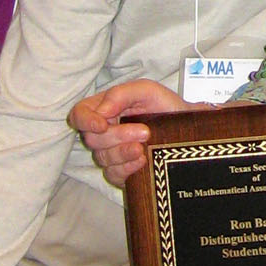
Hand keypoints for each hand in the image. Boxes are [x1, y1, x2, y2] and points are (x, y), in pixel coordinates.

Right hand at [68, 79, 188, 185]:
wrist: (187, 128)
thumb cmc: (164, 106)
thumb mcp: (146, 90)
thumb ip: (121, 94)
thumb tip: (101, 112)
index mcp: (104, 109)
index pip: (79, 114)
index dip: (85, 121)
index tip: (103, 125)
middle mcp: (103, 131)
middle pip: (91, 139)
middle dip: (118, 136)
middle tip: (145, 132)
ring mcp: (110, 153)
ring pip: (102, 158)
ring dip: (123, 153)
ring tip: (144, 148)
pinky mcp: (120, 171)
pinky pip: (113, 174)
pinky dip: (127, 168)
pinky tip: (142, 161)